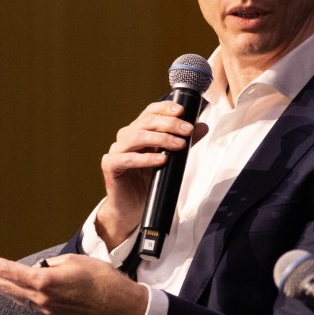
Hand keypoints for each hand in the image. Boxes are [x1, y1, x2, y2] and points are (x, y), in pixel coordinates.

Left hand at [0, 252, 149, 314]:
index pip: (8, 271)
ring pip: (16, 296)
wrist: (119, 304)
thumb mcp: (75, 261)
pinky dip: (20, 294)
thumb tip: (41, 270)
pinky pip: (31, 302)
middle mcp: (41, 298)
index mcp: (44, 281)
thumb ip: (52, 265)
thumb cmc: (102, 279)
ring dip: (0, 286)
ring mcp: (46, 309)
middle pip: (5, 287)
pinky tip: (17, 289)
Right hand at [95, 101, 207, 247]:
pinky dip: (145, 158)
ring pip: (136, 136)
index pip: (150, 112)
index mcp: (139, 131)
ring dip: (160, 138)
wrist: (134, 206)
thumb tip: (202, 127)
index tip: (182, 110)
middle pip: (146, 122)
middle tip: (187, 130)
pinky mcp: (111, 165)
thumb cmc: (151, 180)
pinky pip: (126, 158)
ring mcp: (117, 150)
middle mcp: (126, 137)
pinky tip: (161, 160)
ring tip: (179, 145)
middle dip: (169, 124)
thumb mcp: (171, 159)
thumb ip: (184, 141)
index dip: (165, 108)